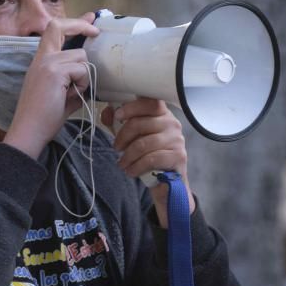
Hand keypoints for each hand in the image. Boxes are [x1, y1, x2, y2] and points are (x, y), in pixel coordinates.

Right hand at [3, 13, 99, 157]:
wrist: (29, 131)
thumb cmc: (43, 117)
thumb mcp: (60, 92)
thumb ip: (72, 79)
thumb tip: (89, 73)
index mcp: (40, 61)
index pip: (53, 30)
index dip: (73, 22)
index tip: (89, 20)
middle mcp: (42, 58)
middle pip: (61, 27)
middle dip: (82, 26)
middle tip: (96, 32)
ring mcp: (47, 63)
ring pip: (81, 56)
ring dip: (84, 75)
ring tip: (73, 92)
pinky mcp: (54, 72)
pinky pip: (82, 70)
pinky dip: (83, 84)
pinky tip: (72, 96)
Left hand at [101, 98, 194, 227]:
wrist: (167, 182)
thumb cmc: (149, 155)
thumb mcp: (132, 137)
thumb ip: (120, 123)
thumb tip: (107, 113)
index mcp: (162, 114)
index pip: (149, 103)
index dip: (131, 108)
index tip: (117, 116)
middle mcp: (172, 124)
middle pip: (141, 124)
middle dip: (123, 137)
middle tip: (116, 147)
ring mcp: (177, 140)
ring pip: (143, 144)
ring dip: (128, 156)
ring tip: (122, 164)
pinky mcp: (178, 156)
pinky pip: (151, 159)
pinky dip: (136, 167)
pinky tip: (131, 171)